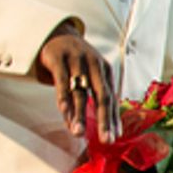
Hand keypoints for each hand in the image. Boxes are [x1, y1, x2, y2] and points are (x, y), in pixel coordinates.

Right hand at [36, 21, 117, 142]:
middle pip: (102, 96)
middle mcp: (94, 65)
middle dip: (104, 120)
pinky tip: (64, 112)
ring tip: (78, 133)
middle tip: (105, 139)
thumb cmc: (76, 61)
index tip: (115, 137)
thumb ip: (95, 96)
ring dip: (79, 114)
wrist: (57, 33)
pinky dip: (63, 98)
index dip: (113, 119)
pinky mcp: (59, 58)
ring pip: (80, 92)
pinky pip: (62, 81)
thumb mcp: (91, 74)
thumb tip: (102, 126)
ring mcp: (77, 61)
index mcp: (105, 71)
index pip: (112, 99)